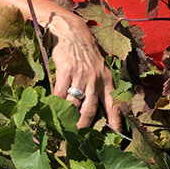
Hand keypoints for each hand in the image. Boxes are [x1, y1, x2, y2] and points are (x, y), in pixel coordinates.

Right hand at [47, 12, 120, 130]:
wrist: (73, 32)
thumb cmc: (86, 52)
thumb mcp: (99, 67)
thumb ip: (99, 85)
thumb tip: (94, 107)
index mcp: (106, 79)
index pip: (113, 104)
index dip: (115, 121)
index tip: (117, 135)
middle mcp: (95, 79)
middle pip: (90, 110)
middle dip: (83, 126)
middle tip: (77, 137)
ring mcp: (81, 75)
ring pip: (74, 105)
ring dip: (67, 118)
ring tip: (62, 127)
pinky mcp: (66, 71)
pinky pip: (60, 94)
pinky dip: (56, 104)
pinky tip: (52, 110)